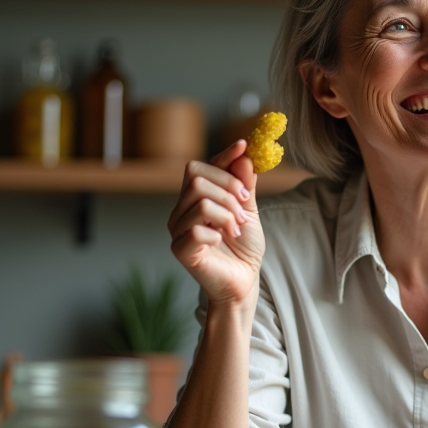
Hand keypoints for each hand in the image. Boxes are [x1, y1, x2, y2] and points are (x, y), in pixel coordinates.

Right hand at [167, 141, 264, 306]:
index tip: (245, 146)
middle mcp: (182, 210)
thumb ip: (245, 184)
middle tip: (244, 207)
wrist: (244, 281)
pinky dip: (217, 232)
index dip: (223, 155)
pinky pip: (196, 229)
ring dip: (228, 213)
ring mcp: (177, 229)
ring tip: (238, 229)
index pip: (202, 166)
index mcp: (196, 198)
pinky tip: (222, 241)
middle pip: (196, 177)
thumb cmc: (243, 248)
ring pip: (200, 201)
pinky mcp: (180, 249)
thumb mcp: (249, 210)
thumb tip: (245, 155)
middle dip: (228, 189)